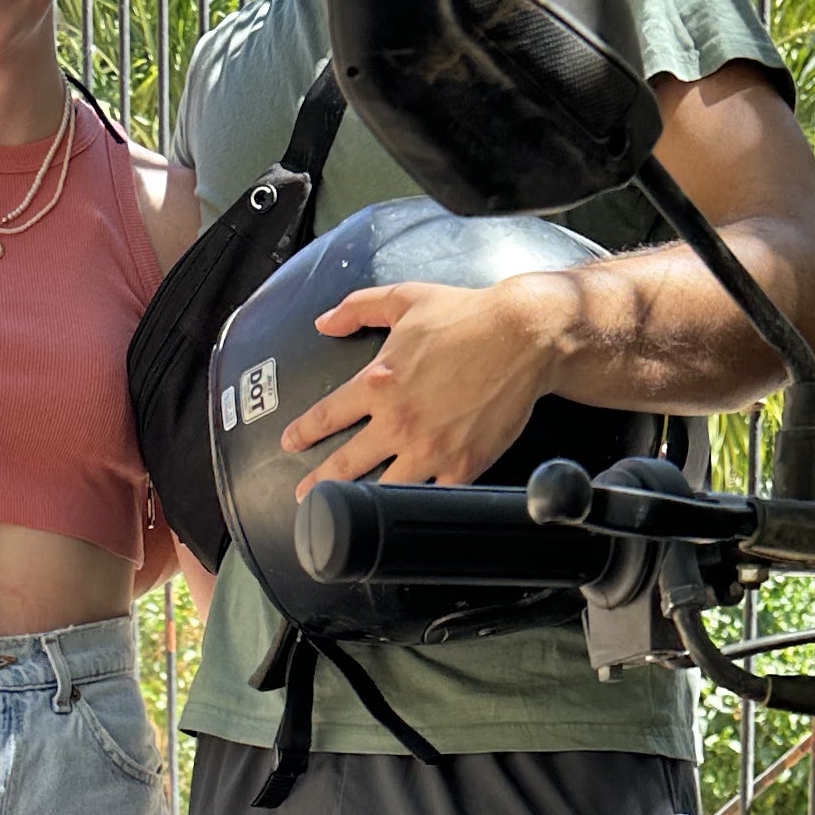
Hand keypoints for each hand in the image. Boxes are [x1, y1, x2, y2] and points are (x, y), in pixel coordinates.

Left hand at [280, 276, 562, 493]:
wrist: (523, 337)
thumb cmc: (468, 315)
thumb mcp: (405, 298)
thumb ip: (358, 308)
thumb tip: (324, 322)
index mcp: (378, 383)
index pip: (327, 416)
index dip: (304, 432)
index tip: (292, 442)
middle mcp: (398, 421)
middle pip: (346, 464)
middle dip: (318, 483)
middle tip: (304, 495)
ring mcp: (430, 449)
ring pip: (383, 490)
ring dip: (361, 504)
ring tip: (347, 516)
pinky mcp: (462, 465)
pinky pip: (432, 497)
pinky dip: (416, 507)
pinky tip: (403, 516)